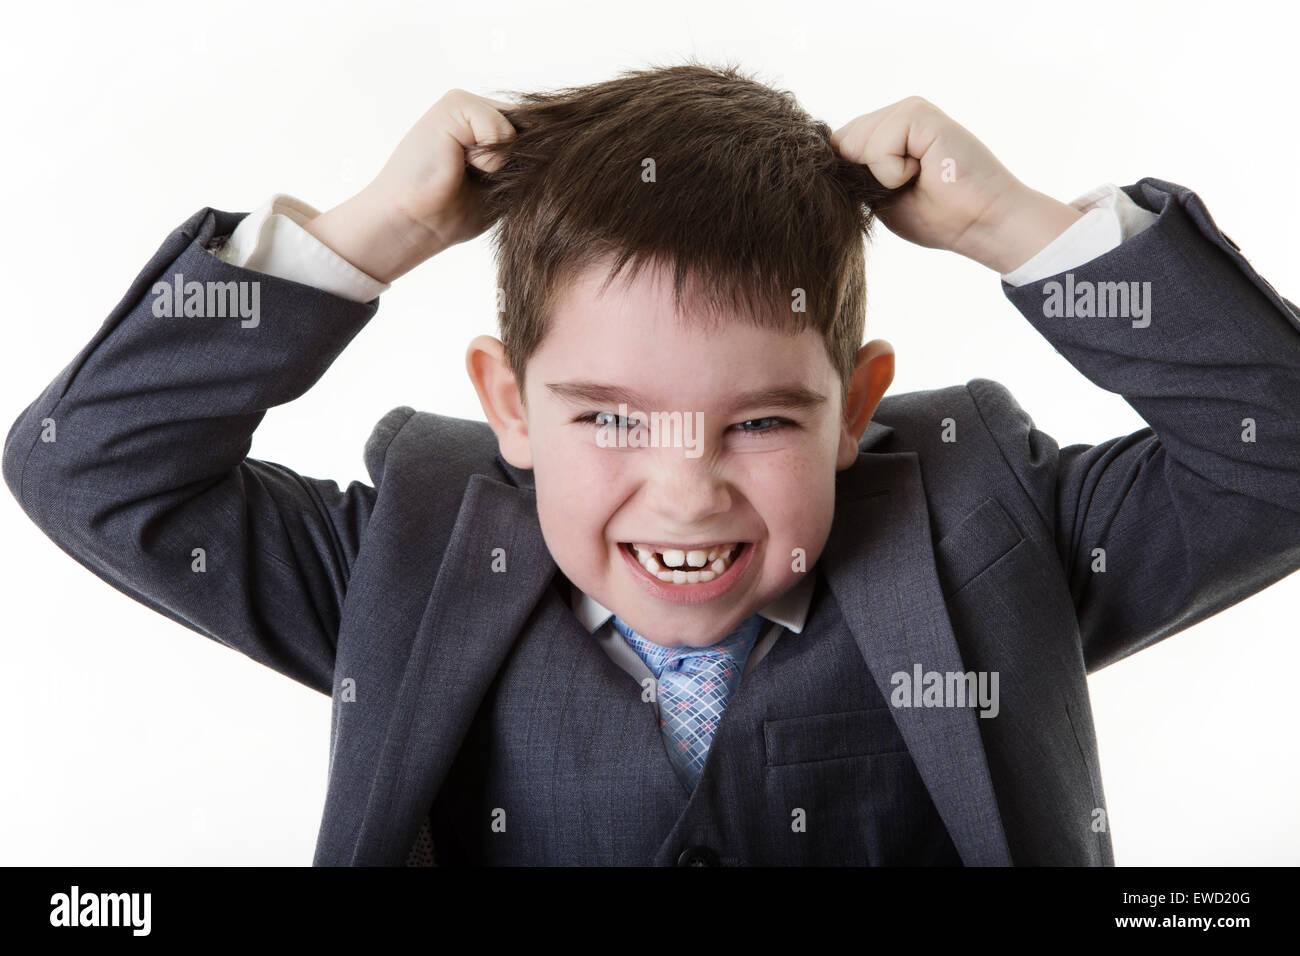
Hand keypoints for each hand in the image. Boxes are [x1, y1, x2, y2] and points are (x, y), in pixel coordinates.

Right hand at [305, 89, 516, 282]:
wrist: (416, 223)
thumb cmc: (454, 212)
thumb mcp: (502, 185)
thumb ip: (524, 159)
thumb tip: (551, 138)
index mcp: (488, 128)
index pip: (536, 138)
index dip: (529, 166)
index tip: (494, 186)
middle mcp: (477, 110)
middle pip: (532, 132)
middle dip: (515, 165)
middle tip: (476, 181)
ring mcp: (465, 104)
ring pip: (517, 131)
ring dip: (499, 164)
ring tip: (465, 172)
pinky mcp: (455, 103)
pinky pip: (502, 130)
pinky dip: (488, 159)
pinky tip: (459, 165)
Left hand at [830, 96, 1081, 273]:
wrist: (982, 223)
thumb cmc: (939, 217)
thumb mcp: (881, 198)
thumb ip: (855, 174)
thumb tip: (823, 157)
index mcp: (886, 134)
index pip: (838, 148)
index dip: (848, 177)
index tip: (887, 195)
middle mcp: (896, 116)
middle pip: (841, 143)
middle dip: (864, 177)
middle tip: (908, 187)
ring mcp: (908, 110)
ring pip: (856, 143)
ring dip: (881, 177)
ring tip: (918, 179)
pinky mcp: (920, 113)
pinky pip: (878, 146)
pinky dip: (893, 172)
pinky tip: (923, 172)